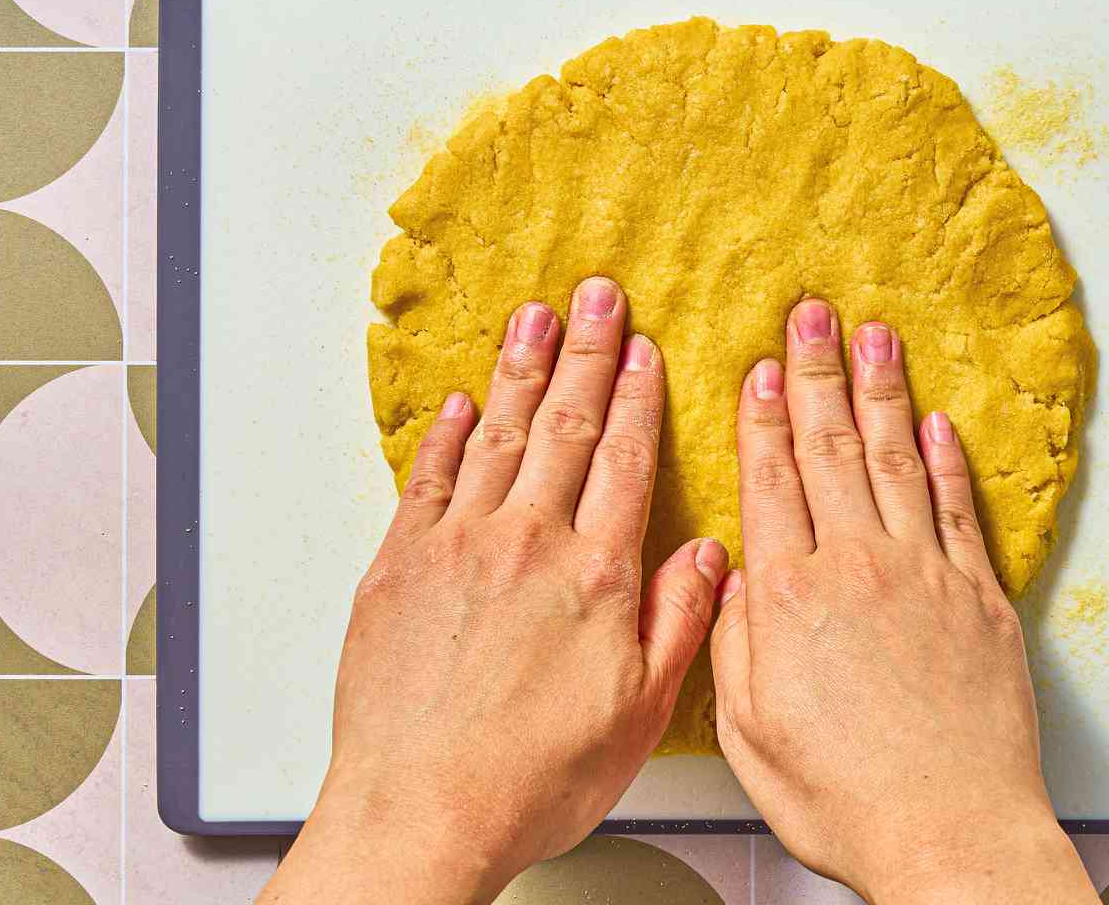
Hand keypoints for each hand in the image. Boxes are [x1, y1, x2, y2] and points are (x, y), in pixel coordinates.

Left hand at [261, 278, 725, 904]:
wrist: (422, 813)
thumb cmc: (530, 781)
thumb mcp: (638, 715)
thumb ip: (678, 622)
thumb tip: (710, 554)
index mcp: (595, 573)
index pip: (625, 459)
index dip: (637, 397)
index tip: (644, 349)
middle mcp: (528, 541)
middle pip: (566, 425)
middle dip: (586, 353)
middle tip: (596, 295)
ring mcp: (459, 545)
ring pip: (498, 434)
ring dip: (521, 370)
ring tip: (535, 318)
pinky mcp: (399, 564)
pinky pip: (427, 478)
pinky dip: (445, 434)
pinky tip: (459, 403)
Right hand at [710, 300, 1095, 904]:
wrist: (953, 835)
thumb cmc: (849, 802)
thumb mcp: (750, 736)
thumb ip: (732, 646)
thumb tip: (730, 580)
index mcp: (789, 599)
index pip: (771, 480)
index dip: (764, 417)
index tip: (762, 368)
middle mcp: (856, 568)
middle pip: (830, 449)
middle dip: (819, 373)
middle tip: (813, 315)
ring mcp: (923, 575)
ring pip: (895, 460)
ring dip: (882, 392)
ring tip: (875, 337)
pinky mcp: (978, 597)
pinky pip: (958, 508)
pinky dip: (946, 460)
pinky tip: (936, 422)